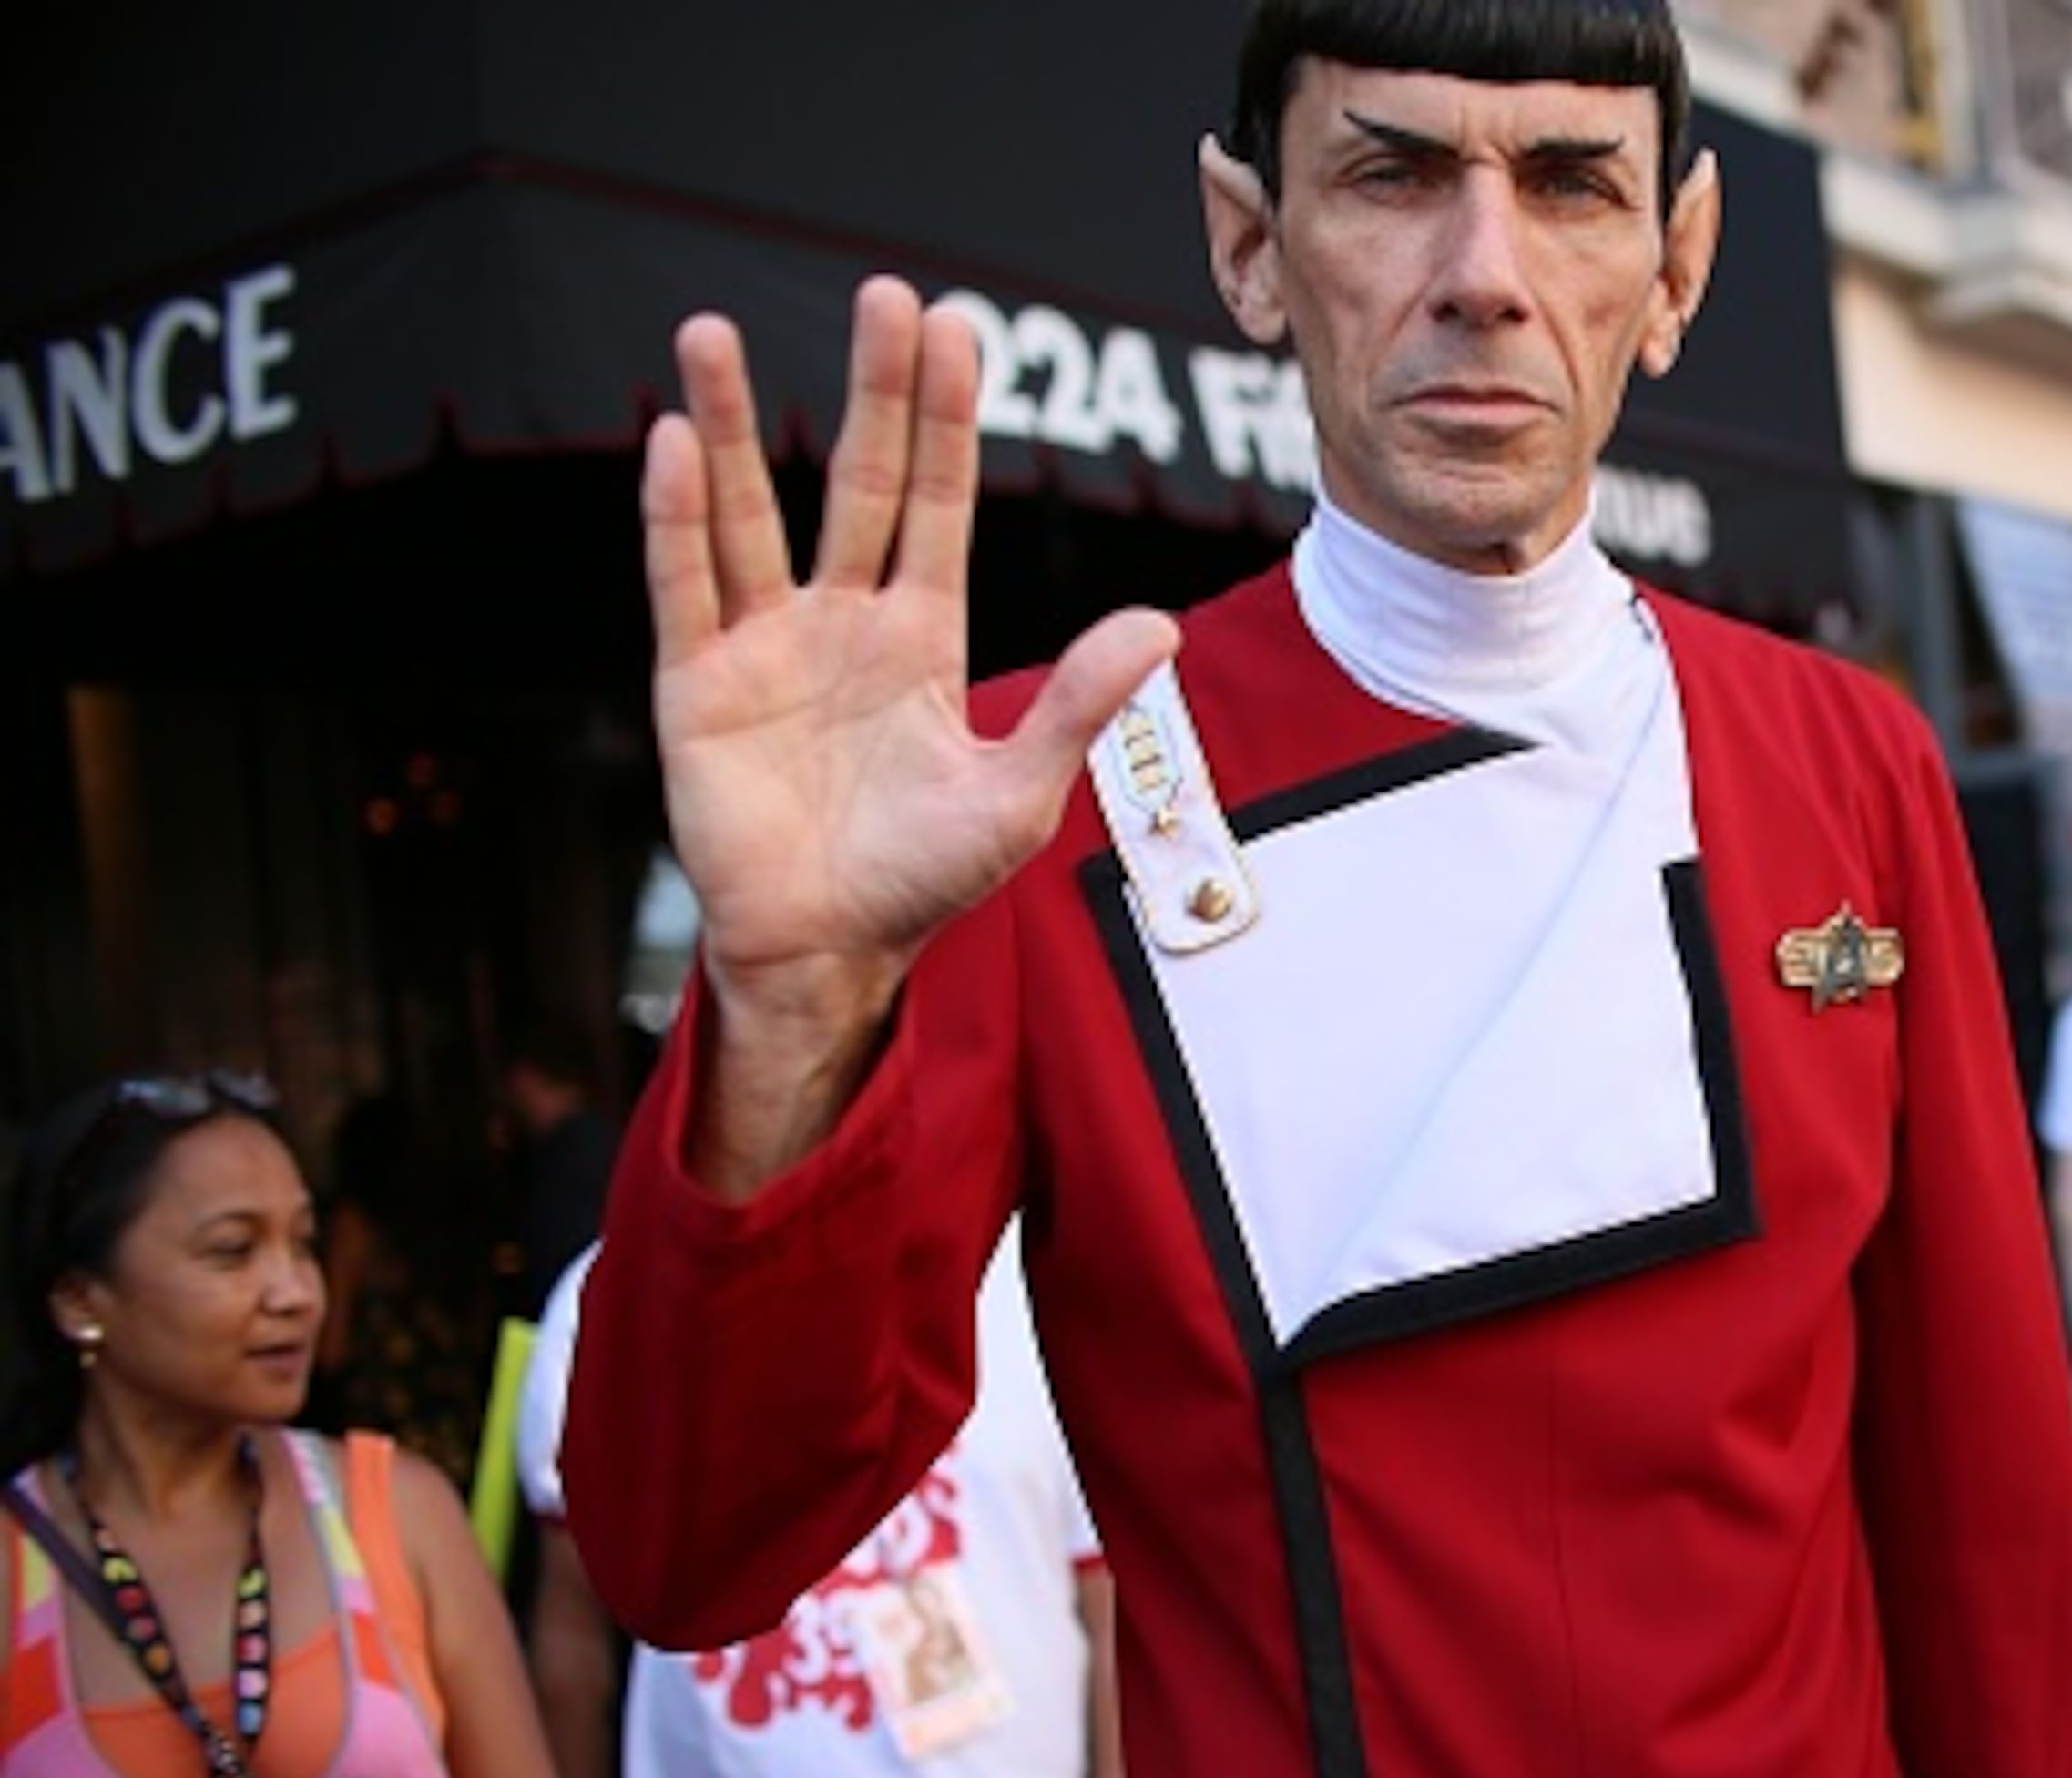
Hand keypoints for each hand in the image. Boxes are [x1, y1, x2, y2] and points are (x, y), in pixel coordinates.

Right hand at [641, 275, 1177, 1024]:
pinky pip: (683, 585)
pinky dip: (675, 517)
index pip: (936, 502)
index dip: (944, 417)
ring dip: (729, 424)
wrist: (827, 953)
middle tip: (882, 292)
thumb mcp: (1017, 794)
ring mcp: (761, 645)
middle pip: (859, 481)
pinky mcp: (695, 685)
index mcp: (919, 635)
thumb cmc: (921, 880)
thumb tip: (1162, 624)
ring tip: (710, 333)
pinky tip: (671, 442)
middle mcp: (839, 620)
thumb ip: (1077, 705)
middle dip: (872, 390)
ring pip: (746, 512)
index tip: (952, 326)